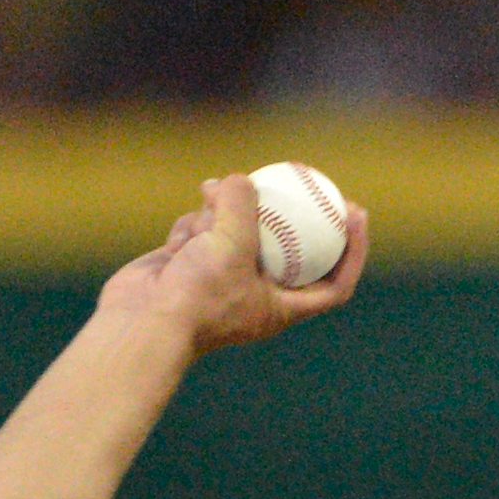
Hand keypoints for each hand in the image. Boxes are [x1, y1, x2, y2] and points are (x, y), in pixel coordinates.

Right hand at [97, 173, 370, 357]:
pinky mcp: (192, 262)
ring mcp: (222, 277)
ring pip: (238, 228)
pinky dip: (194, 225)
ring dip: (224, 212)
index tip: (356, 213)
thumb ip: (243, 206)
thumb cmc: (196, 297)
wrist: (141, 323)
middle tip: (297, 176)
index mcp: (281, 307)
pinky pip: (204, 230)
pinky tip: (179, 238)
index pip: (334, 283)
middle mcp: (256, 292)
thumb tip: (239, 180)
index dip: (353, 251)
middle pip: (287, 246)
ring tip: (209, 202)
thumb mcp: (231, 244)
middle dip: (285, 211)